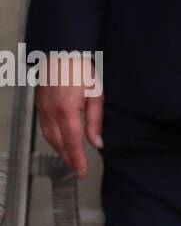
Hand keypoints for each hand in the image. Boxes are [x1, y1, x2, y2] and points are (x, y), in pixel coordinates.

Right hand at [34, 54, 103, 178]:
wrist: (62, 54)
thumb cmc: (81, 69)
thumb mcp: (96, 94)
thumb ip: (95, 121)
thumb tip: (97, 142)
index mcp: (67, 112)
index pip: (72, 143)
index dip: (77, 160)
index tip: (82, 172)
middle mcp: (51, 114)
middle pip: (59, 144)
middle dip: (69, 158)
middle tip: (78, 168)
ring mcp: (43, 110)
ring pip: (49, 138)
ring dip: (60, 150)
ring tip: (71, 158)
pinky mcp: (39, 106)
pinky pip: (44, 128)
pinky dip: (52, 138)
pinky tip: (59, 141)